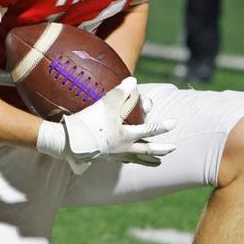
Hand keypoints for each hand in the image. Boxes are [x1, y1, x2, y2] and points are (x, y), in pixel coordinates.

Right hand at [37, 77, 175, 169]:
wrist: (69, 142)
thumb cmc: (89, 123)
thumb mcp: (106, 104)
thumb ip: (120, 92)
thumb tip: (133, 80)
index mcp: (126, 137)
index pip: (149, 131)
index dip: (162, 126)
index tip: (174, 123)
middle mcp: (123, 149)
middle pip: (147, 150)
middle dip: (161, 150)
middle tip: (173, 149)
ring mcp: (114, 155)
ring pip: (136, 160)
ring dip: (148, 161)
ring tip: (158, 163)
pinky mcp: (104, 158)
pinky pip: (122, 161)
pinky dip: (130, 161)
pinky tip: (130, 161)